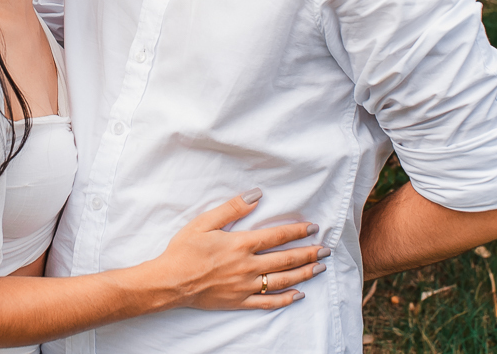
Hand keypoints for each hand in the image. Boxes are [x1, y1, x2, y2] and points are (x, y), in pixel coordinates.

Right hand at [147, 190, 328, 309]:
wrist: (170, 281)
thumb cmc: (184, 250)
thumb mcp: (204, 222)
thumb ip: (232, 208)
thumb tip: (256, 195)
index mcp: (241, 244)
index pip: (277, 236)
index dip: (297, 231)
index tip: (313, 228)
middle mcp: (248, 266)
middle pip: (286, 259)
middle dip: (309, 253)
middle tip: (326, 249)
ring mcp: (245, 286)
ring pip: (282, 280)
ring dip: (303, 274)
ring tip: (319, 268)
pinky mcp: (239, 301)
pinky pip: (268, 302)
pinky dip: (285, 299)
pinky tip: (298, 295)